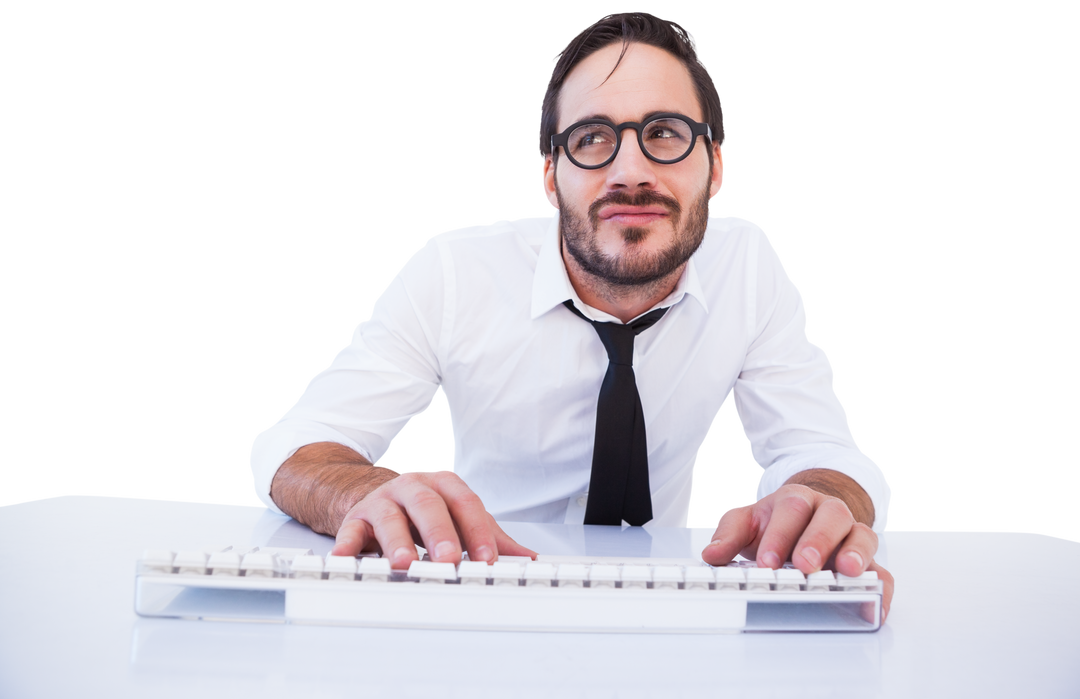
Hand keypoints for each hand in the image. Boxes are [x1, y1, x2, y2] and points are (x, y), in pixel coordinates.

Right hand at [330, 467, 536, 568]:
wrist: (371, 495)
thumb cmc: (422, 511)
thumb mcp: (458, 518)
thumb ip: (490, 536)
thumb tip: (525, 557)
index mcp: (443, 486)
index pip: (465, 504)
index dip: (477, 531)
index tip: (487, 558)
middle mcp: (412, 488)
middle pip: (429, 506)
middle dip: (439, 534)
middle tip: (448, 559)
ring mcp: (382, 502)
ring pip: (390, 518)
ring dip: (396, 541)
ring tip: (404, 563)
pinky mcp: (355, 519)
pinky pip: (349, 531)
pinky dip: (347, 546)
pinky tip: (347, 559)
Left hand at [701, 483, 893, 623]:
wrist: (806, 513)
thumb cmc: (776, 521)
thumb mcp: (748, 521)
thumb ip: (729, 534)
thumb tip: (711, 555)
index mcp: (798, 500)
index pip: (791, 511)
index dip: (779, 536)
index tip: (766, 561)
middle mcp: (829, 512)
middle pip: (831, 517)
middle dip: (817, 541)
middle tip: (804, 565)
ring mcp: (852, 535)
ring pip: (862, 536)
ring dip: (856, 554)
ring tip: (847, 571)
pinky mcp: (868, 561)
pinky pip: (882, 570)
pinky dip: (881, 586)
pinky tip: (874, 602)